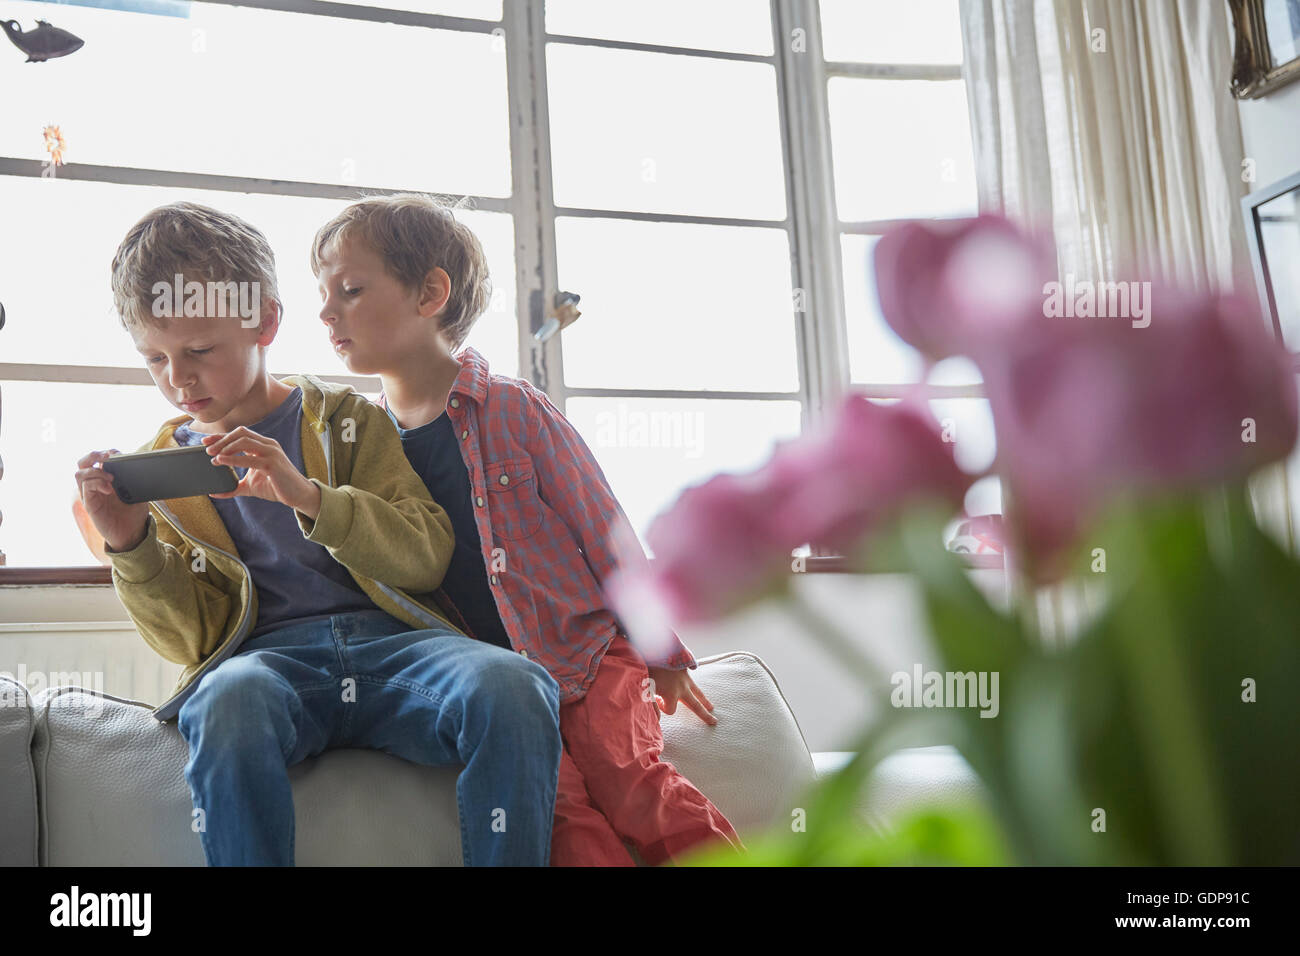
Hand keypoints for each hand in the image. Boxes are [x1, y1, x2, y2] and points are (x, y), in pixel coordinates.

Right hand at [74, 449, 149, 552]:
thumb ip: (133, 478)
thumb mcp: (137, 492)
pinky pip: (85, 488)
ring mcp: (90, 494)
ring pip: (80, 473)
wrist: (133, 533)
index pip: (97, 460)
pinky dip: (96, 484)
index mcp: (105, 479)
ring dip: (95, 471)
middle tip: (106, 457)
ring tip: (111, 477)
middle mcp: (95, 484)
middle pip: (83, 463)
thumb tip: (134, 463)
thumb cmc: (134, 512)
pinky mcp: (90, 505)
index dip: (105, 453)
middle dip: (93, 455)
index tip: (116, 453)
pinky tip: (109, 489)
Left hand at [200, 428, 320, 517]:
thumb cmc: (276, 487)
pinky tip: (221, 461)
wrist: (298, 495)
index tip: (205, 442)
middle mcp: (268, 445)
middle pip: (240, 433)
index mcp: (263, 446)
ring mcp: (271, 452)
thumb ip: (234, 486)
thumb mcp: (250, 485)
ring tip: (213, 457)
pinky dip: (233, 458)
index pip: (239, 435)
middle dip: (221, 439)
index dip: (221, 436)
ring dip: (225, 447)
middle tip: (207, 450)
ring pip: (244, 441)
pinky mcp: (273, 464)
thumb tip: (214, 492)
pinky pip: (250, 458)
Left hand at [646, 666, 716, 725]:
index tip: (657, 699)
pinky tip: (694, 685)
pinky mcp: (685, 668)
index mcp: (672, 694)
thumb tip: (657, 720)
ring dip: (704, 700)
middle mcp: (682, 688)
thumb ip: (651, 706)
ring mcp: (686, 678)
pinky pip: (693, 679)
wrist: (655, 647)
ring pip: (698, 692)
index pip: (671, 710)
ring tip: (711, 707)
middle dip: (705, 715)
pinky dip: (695, 685)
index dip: (663, 707)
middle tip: (714, 721)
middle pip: (696, 706)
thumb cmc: (649, 668)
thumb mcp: (646, 688)